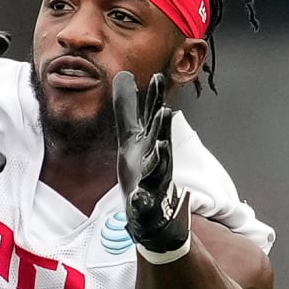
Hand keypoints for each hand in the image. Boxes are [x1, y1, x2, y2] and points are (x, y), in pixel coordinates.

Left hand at [112, 71, 190, 254]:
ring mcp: (153, 182)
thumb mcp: (131, 136)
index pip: (154, 118)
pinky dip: (142, 199)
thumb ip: (128, 109)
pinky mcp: (146, 204)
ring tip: (161, 145)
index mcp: (151, 142)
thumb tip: (124, 75)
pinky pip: (144, 201)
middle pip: (161, 139)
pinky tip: (138, 196)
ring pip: (159, 168)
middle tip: (164, 110)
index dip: (155, 98)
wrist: (152, 212)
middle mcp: (157, 159)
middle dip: (162, 125)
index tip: (157, 77)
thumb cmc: (142, 170)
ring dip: (161, 156)